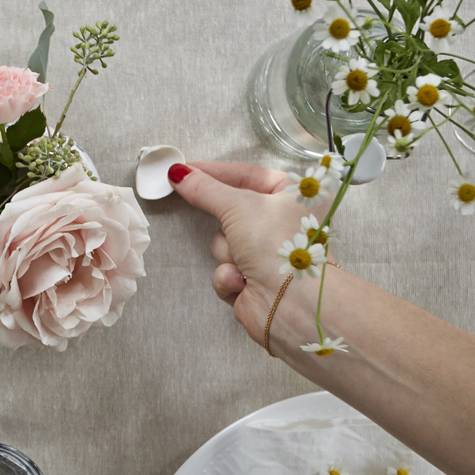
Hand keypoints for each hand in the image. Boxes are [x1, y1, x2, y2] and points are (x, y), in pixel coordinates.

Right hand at [166, 160, 317, 352]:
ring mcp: (268, 254)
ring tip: (245, 261)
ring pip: (224, 243)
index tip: (185, 169)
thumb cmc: (281, 248)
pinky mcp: (253, 281)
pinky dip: (229, 276)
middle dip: (227, 224)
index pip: (247, 175)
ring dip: (228, 253)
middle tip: (223, 221)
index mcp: (294, 197)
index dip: (215, 172)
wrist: (291, 305)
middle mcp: (283, 224)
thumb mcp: (238, 206)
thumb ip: (205, 188)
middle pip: (232, 211)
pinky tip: (243, 281)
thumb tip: (180, 173)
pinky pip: (225, 270)